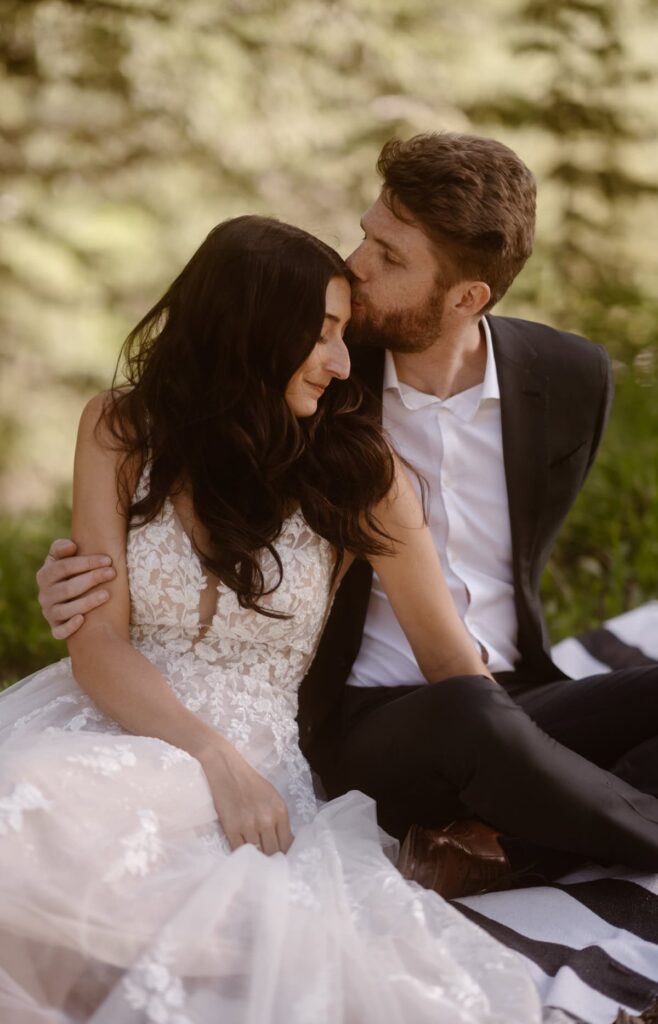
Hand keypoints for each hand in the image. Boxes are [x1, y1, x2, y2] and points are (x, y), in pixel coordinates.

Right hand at [36, 539, 116, 639]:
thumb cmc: (71, 572)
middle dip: (92, 579)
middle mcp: (44, 595)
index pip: (64, 567)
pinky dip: (69, 627)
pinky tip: (82, 619)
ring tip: (107, 594)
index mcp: (45, 575)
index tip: (108, 559)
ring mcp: (49, 612)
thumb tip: (71, 546)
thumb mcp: (63, 557)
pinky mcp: (56, 628)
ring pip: (66, 610)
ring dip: (87, 602)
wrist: (69, 596)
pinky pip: (59, 632)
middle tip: (112, 573)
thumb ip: (62, 548)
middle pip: (68, 588)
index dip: (86, 563)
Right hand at [198, 740, 293, 854]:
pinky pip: (239, 850)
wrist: (226, 769)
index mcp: (280, 811)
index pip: (287, 843)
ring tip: (255, 861)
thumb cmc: (250, 781)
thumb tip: (284, 842)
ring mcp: (249, 825)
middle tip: (267, 864)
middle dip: (271, 859)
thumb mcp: (273, 797)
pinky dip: (241, 855)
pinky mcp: (231, 828)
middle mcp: (267, 820)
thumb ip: (279, 819)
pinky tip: (242, 856)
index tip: (280, 859)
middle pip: (273, 852)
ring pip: (257, 854)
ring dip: (256, 858)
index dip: (284, 854)